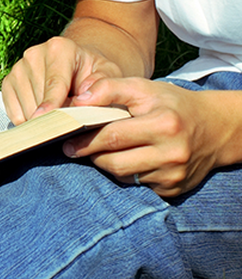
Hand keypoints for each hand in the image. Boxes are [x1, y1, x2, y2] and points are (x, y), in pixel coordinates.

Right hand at [2, 36, 122, 124]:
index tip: (48, 121)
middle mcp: (34, 54)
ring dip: (42, 122)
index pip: (55, 83)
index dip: (52, 105)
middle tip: (71, 127)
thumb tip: (83, 98)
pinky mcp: (8, 82)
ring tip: (59, 118)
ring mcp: (18, 68)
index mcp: (59, 48)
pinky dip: (27, 122)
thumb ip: (103, 84)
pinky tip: (43, 118)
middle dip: (53, 118)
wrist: (77, 65)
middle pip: (39, 98)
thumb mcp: (109, 74)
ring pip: (26, 108)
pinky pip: (13, 112)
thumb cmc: (94, 72)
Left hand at [63, 77, 220, 196]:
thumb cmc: (169, 103)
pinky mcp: (173, 191)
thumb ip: (108, 89)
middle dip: (91, 154)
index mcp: (164, 125)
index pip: (113, 136)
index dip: (86, 139)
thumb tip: (78, 101)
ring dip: (106, 164)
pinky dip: (124, 173)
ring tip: (98, 150)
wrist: (213, 128)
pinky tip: (122, 159)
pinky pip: (136, 185)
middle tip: (73, 148)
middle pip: (115, 163)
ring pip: (123, 176)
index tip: (65, 139)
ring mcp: (173, 176)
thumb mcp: (142, 87)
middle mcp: (172, 154)